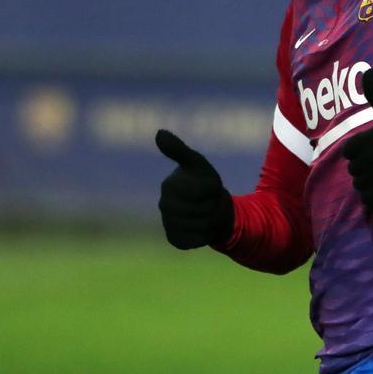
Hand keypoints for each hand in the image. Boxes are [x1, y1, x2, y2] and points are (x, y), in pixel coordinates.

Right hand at [155, 129, 234, 249]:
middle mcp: (164, 205)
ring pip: (202, 226)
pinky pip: (198, 240)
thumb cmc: (204, 183)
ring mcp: (168, 223)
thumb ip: (179, 150)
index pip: (203, 192)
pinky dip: (206, 235)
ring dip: (211, 221)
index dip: (214, 189)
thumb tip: (158, 133)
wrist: (210, 208)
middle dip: (213, 206)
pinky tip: (202, 228)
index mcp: (169, 185)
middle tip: (209, 202)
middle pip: (203, 210)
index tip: (211, 186)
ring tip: (207, 214)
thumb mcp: (197, 164)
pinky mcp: (175, 240)